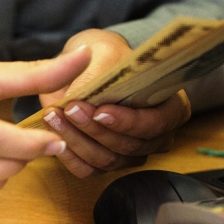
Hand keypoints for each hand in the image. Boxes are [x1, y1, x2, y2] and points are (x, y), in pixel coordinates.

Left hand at [37, 29, 192, 177]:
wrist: (84, 69)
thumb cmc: (104, 57)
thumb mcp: (103, 53)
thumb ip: (97, 73)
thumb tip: (81, 97)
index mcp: (170, 107)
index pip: (156, 124)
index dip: (128, 122)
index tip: (100, 111)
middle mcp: (155, 137)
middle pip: (129, 146)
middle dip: (96, 130)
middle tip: (70, 109)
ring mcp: (130, 154)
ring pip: (107, 160)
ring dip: (78, 141)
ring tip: (55, 116)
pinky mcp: (104, 164)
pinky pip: (88, 170)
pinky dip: (69, 155)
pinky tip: (53, 136)